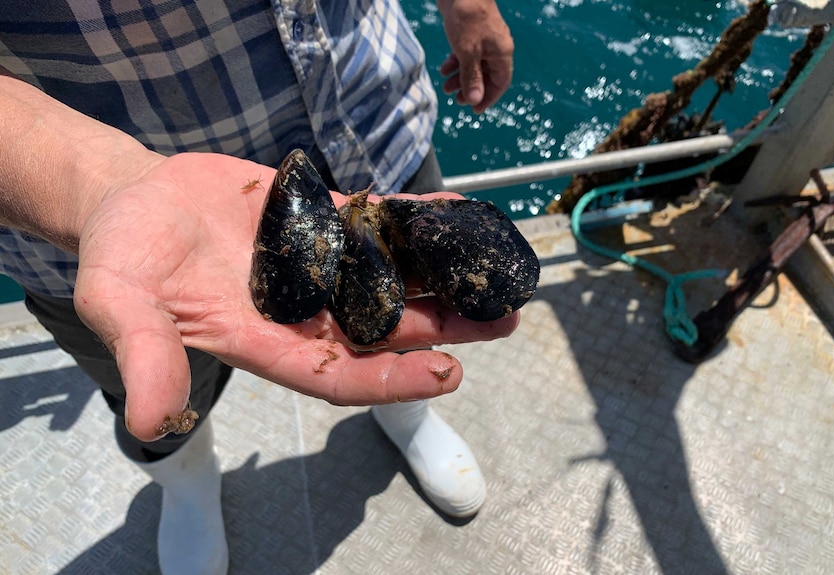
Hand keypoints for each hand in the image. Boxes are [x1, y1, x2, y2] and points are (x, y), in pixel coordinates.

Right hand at [74, 152, 519, 440]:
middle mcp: (302, 308)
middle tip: (504, 318)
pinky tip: (455, 211)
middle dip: (444, 325)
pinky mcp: (316, 219)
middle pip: (384, 326)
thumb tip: (151, 423)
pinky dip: (413, 217)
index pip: (340, 372)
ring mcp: (315, 262)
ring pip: (390, 275)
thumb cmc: (122, 257)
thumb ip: (147, 356)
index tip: (448, 374)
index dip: (392, 376)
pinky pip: (374, 222)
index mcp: (266, 340)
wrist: (130, 200)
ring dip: (442, 274)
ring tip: (498, 270)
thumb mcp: (122, 306)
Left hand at [438, 0, 513, 112]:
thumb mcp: (467, 53)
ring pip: (474, 66)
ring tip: (446, 87)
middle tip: (457, 100)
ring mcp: (483, 40)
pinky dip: (456, 63)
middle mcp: (495, 48)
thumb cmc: (467, 18)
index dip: (488, 98)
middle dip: (471, 89)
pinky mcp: (470, 33)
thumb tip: (476, 100)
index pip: (500, 83)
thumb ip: (472, 78)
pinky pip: (466, 54)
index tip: (475, 110)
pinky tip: (443, 69)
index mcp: (502, 53)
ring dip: (461, 78)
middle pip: (486, 76)